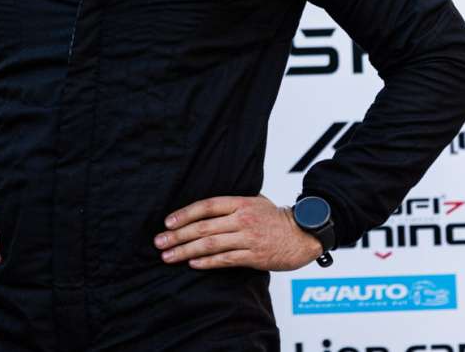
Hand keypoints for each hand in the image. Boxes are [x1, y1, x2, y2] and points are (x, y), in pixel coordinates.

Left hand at [153, 194, 322, 270]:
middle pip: (203, 227)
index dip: (184, 214)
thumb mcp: (255, 201)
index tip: (167, 222)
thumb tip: (205, 208)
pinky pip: (226, 260)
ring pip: (211, 245)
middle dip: (177, 235)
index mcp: (240, 203)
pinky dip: (207, 262)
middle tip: (159, 242)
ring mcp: (248, 239)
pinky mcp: (255, 257)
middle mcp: (242, 219)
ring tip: (169, 256)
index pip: (206, 206)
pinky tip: (192, 264)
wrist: (305, 235)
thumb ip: (232, 204)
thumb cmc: (277, 218)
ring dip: (186, 251)